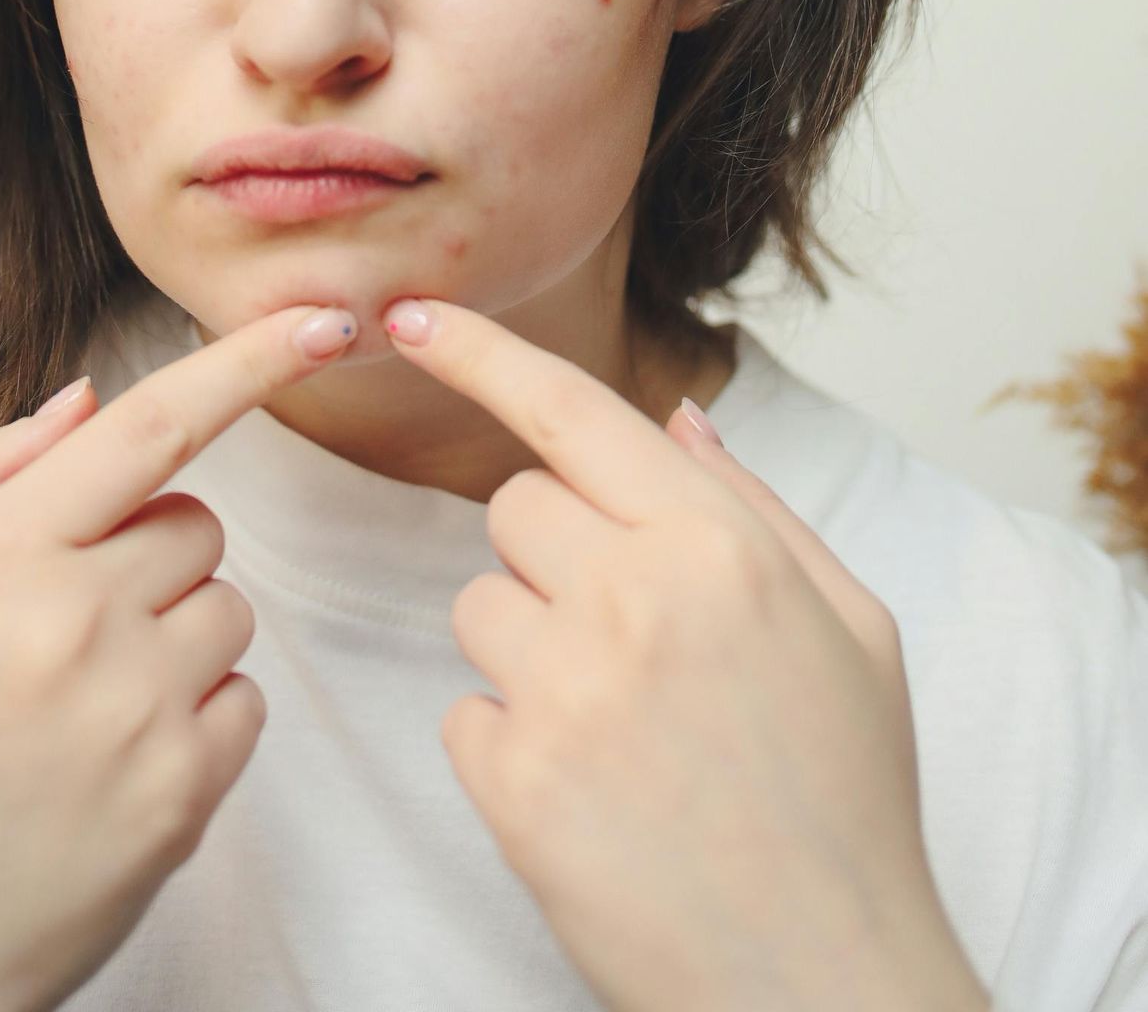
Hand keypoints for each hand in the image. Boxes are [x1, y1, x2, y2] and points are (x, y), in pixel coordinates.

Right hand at [0, 302, 359, 1011]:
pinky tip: (119, 760)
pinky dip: (200, 719)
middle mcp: (71, 620)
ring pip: (230, 609)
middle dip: (153, 558)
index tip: (322, 319)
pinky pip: (245, 698)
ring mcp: (134, 708)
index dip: (246, 363)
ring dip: (179, 639)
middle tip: (70, 635)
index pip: (151, 429)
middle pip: (197, 524)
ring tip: (88, 705)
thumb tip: (88, 400)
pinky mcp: (184, 788)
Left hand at [379, 297, 989, 1011]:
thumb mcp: (850, 628)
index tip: (409, 314)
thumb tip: (677, 421)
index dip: (481, 352)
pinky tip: (593, 794)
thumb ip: (754, 509)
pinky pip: (465, 709)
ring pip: (480, 602)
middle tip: (630, 642)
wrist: (828, 981)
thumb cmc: (846, 800)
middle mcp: (635, 596)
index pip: (571, 410)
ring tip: (620, 729)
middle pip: (515, 507)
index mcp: (719, 545)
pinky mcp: (513, 780)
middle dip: (554, 555)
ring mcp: (567, 688)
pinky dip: (511, 743)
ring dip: (528, 648)